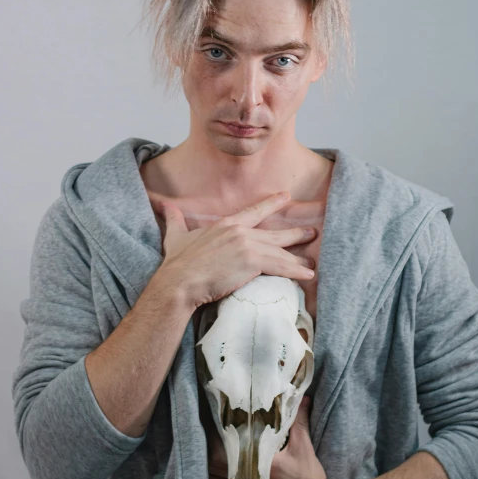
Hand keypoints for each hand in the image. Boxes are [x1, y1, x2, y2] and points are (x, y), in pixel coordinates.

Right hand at [153, 192, 316, 308]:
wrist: (179, 281)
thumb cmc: (177, 263)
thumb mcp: (175, 236)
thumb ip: (175, 219)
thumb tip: (165, 206)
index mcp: (226, 224)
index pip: (254, 211)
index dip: (272, 203)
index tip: (286, 197)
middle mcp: (240, 231)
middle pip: (274, 232)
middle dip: (294, 233)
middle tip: (310, 232)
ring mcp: (247, 245)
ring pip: (280, 250)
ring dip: (298, 257)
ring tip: (312, 260)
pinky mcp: (252, 262)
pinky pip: (281, 266)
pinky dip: (296, 271)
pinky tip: (308, 274)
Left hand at [207, 395, 334, 478]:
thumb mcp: (304, 447)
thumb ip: (300, 421)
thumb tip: (303, 397)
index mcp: (260, 465)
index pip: (228, 451)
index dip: (216, 440)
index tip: (214, 426)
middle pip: (216, 469)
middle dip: (208, 454)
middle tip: (206, 441)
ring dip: (209, 475)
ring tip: (204, 461)